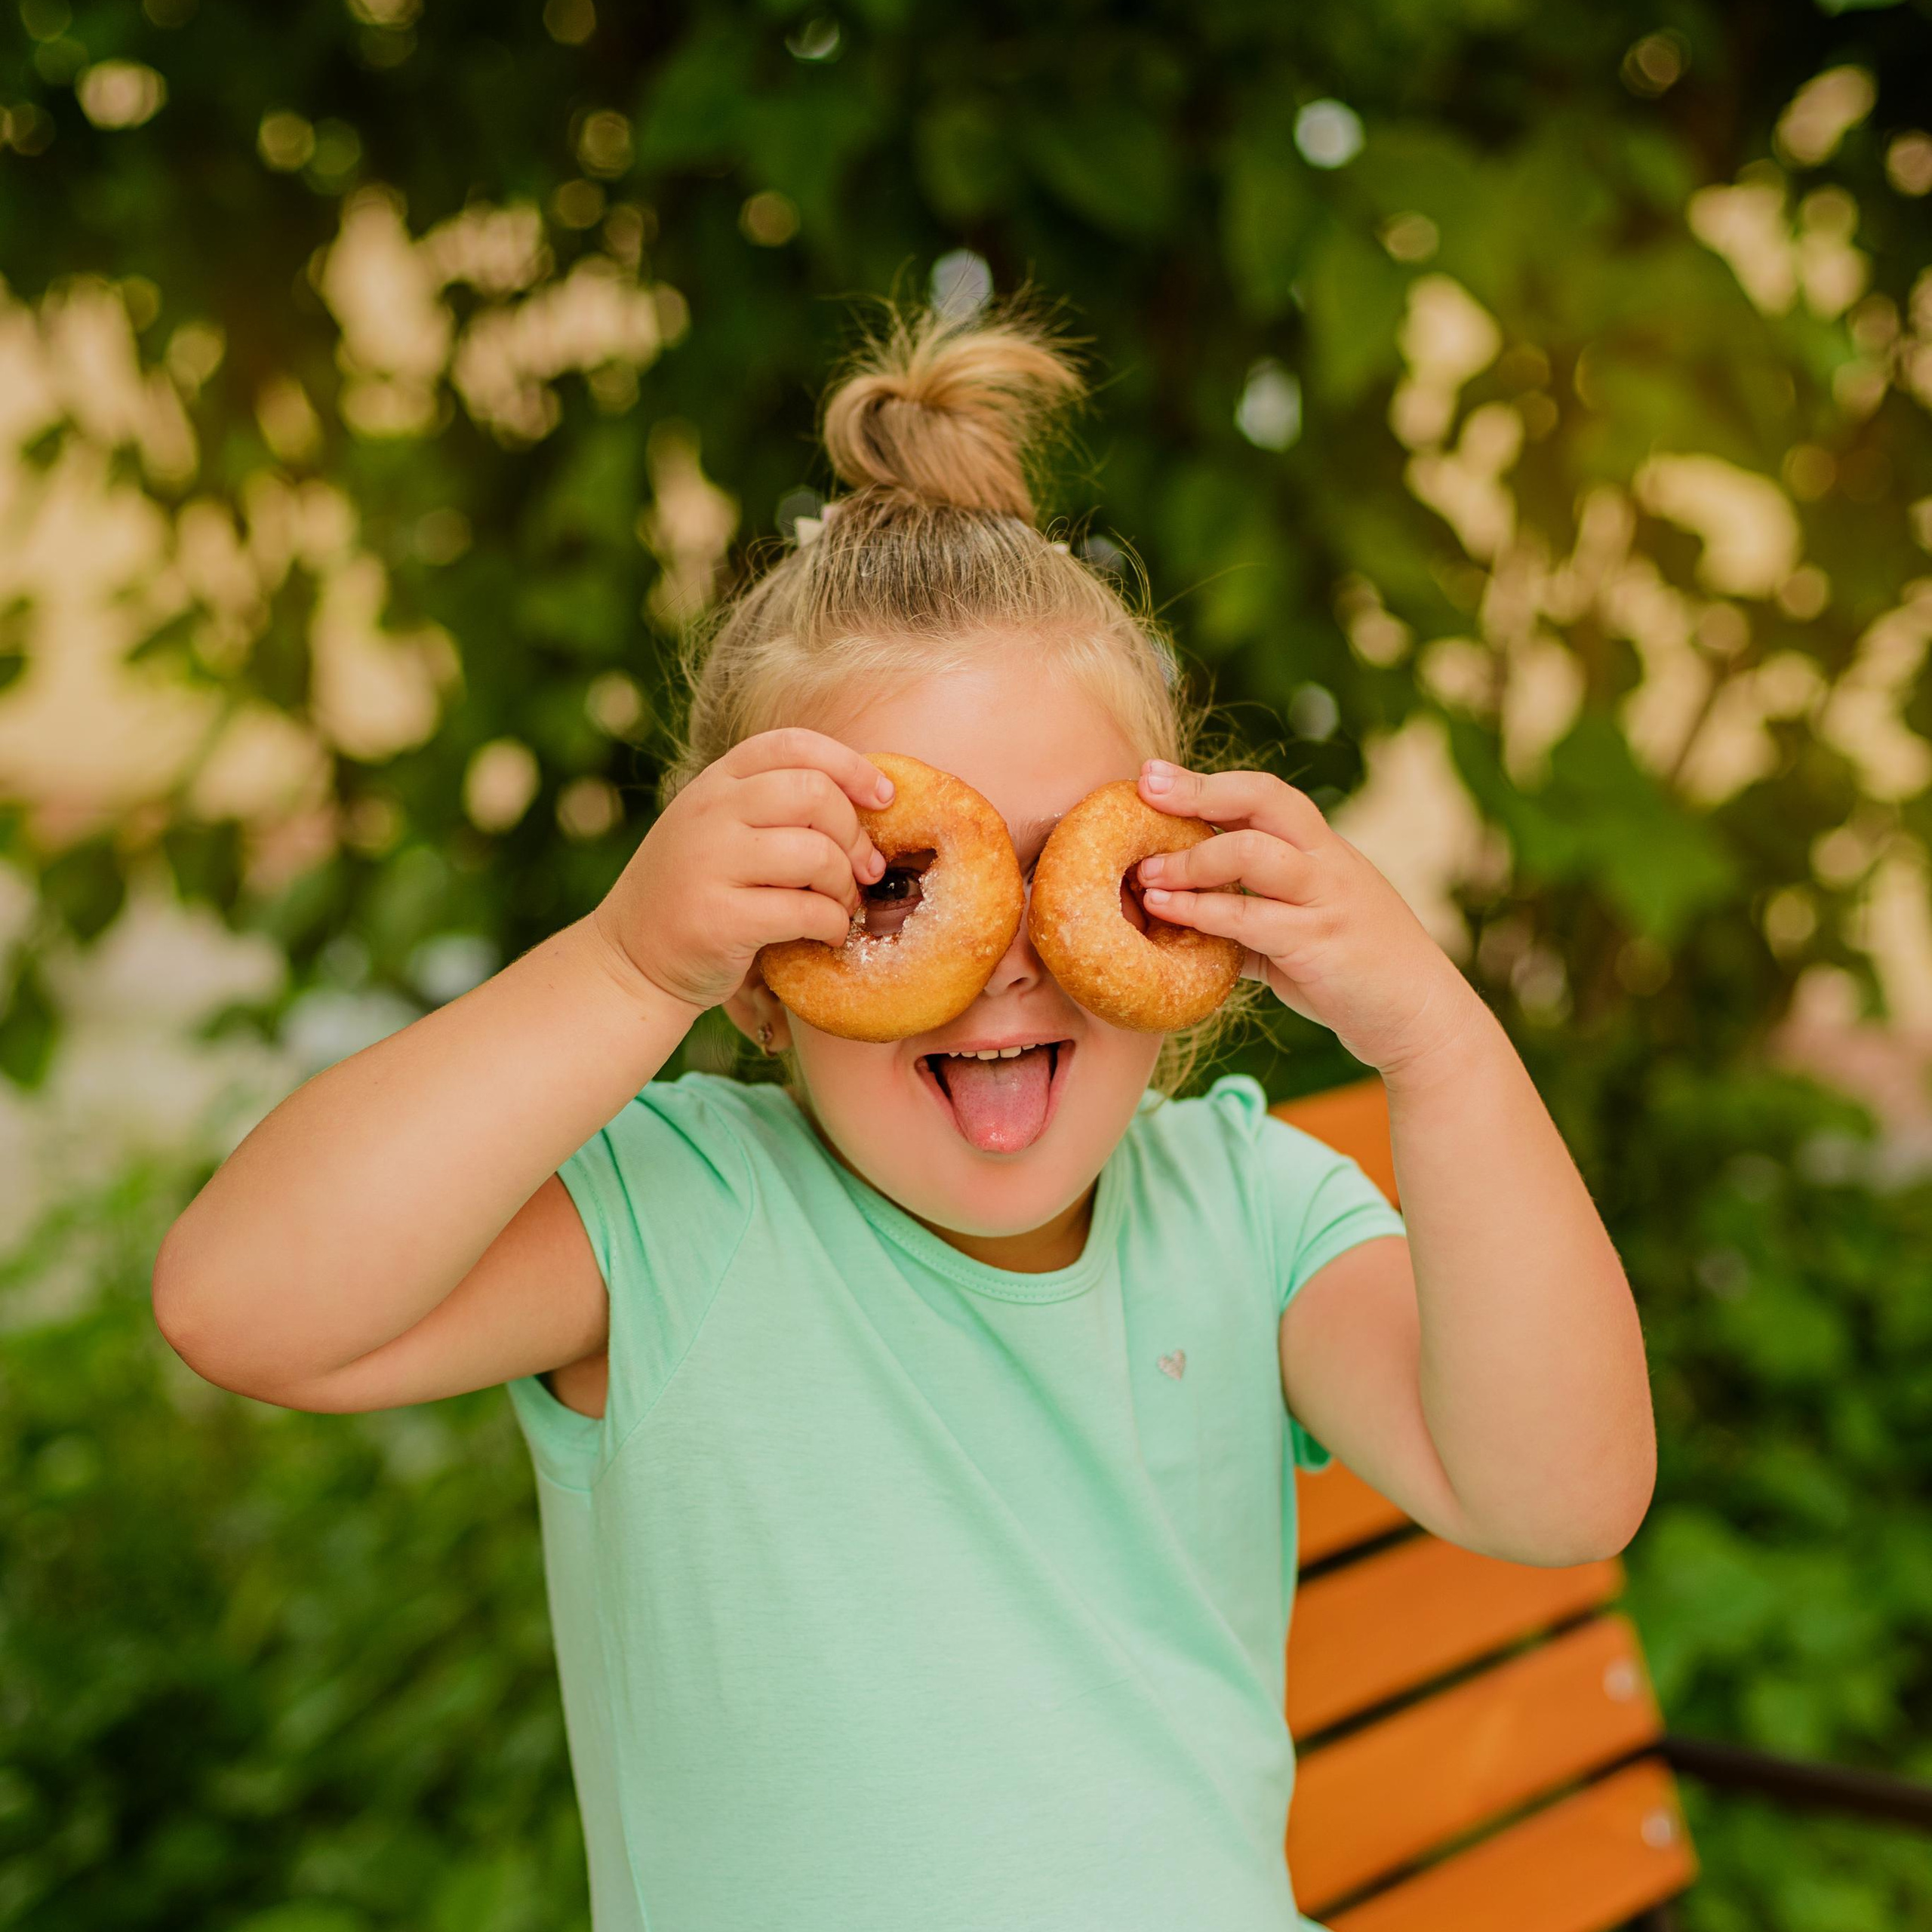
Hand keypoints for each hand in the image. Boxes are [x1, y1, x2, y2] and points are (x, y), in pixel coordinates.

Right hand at [592, 728, 890, 1011]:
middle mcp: (708, 812)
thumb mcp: (723, 831)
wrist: (633, 960)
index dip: (851, 765)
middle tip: (864, 870)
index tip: (882, 798)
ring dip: (844, 886)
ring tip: (839, 906)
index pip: (794, 744)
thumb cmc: (697, 893)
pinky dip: (831, 926)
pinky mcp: (717, 918)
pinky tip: (826, 935)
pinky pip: (804, 911)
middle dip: (854, 834)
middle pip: (814, 793)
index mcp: (715, 783)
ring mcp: (708, 863)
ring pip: (815, 853)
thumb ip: (775, 807)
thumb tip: (870, 806)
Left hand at [1131, 760, 1485, 1081]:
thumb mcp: (1300, 932)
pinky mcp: (1319, 942)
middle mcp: (1329, 862)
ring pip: (1252, 853)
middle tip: (1144, 791)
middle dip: (1199, 791)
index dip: (1208, 782)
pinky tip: (1166, 910)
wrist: (1418, 1019)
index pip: (1266, 795)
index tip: (1154, 775)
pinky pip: (1251, 916)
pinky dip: (1202, 910)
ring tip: (1145, 873)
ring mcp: (1326, 898)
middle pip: (1265, 799)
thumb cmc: (1354, 975)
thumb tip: (1182, 919)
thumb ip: (1249, 918)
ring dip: (1191, 859)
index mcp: (1325, 850)